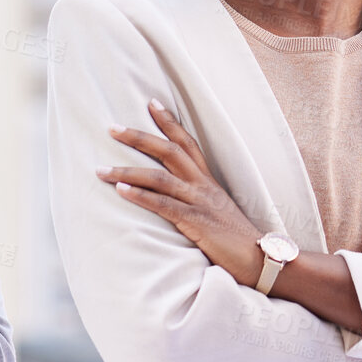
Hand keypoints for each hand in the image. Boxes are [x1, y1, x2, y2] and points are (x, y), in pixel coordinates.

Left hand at [97, 98, 268, 286]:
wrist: (260, 258)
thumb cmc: (236, 239)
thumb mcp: (217, 211)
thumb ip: (198, 200)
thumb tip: (176, 198)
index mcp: (209, 181)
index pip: (188, 143)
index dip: (169, 122)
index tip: (151, 103)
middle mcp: (203, 186)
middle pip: (169, 151)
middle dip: (139, 137)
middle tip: (112, 128)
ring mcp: (200, 202)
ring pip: (160, 177)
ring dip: (127, 171)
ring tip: (101, 169)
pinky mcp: (196, 222)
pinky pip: (164, 204)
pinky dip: (140, 196)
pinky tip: (120, 191)